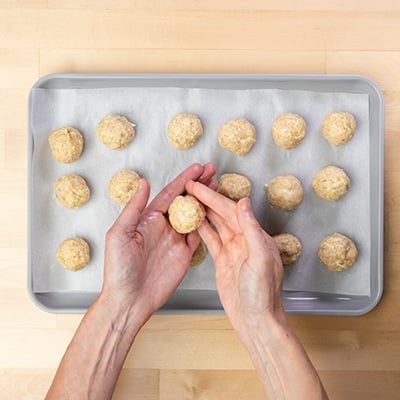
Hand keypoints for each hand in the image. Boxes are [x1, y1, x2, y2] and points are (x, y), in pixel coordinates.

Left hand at [101, 163, 216, 322]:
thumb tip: (143, 183)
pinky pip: (198, 234)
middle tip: (212, 171)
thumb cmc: (118, 269)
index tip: (197, 168)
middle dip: (199, 184)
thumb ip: (134, 208)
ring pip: (194, 214)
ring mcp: (175, 239)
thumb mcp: (120, 234)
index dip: (184, 179)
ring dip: (206, 200)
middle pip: (185, 200)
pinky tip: (215, 211)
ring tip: (217, 186)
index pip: (170, 193)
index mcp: (147, 218)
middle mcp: (163, 226)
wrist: (129, 300)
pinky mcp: (185, 253)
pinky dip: (207, 222)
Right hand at [186, 181, 284, 337]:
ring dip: (203, 212)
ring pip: (216, 225)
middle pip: (222, 214)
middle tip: (190, 188)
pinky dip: (202, 230)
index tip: (199, 186)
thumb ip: (251, 229)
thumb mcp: (259, 258)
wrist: (255, 320)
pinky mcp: (223, 261)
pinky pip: (211, 241)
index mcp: (255, 236)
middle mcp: (244, 240)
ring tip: (189, 200)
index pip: (231, 210)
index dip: (214, 197)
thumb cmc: (262, 294)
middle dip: (206, 200)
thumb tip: (244, 202)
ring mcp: (233, 250)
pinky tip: (194, 223)